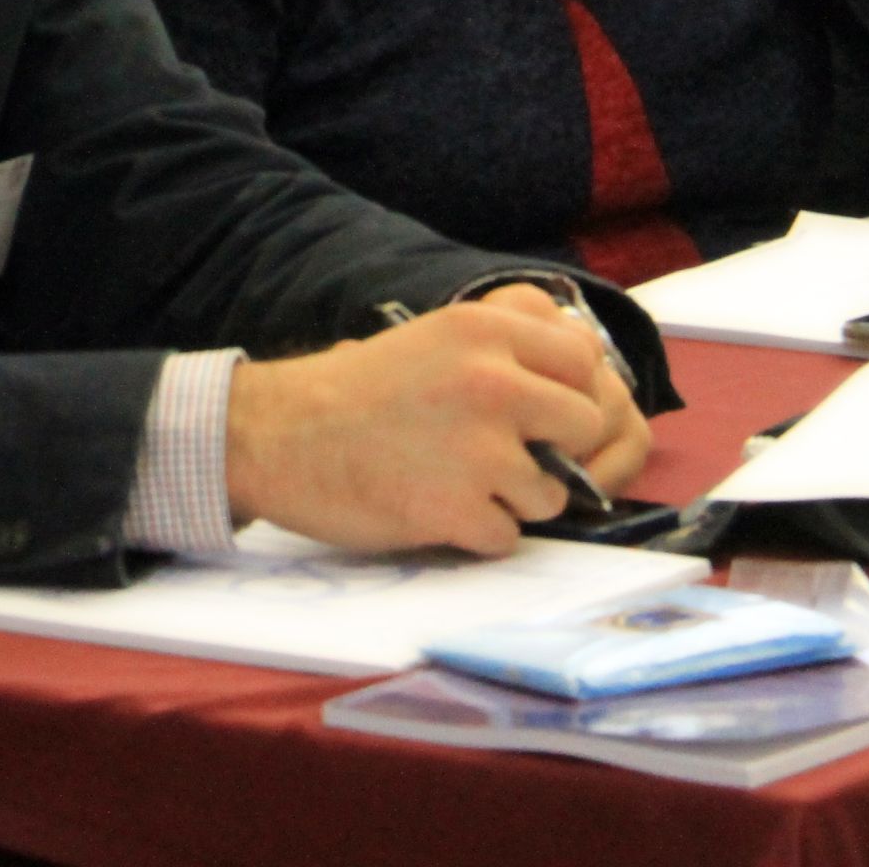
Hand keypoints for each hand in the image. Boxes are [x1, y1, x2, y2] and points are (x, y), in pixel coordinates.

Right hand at [221, 295, 649, 557]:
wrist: (277, 435)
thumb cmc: (358, 390)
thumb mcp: (437, 337)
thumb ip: (509, 347)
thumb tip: (590, 375)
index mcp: (485, 330)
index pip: (585, 359)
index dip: (569, 390)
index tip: (540, 411)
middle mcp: (492, 382)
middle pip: (587, 425)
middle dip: (555, 450)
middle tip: (506, 457)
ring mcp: (478, 449)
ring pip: (553, 493)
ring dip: (514, 500)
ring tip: (459, 484)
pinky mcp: (456, 509)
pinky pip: (507, 537)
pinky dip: (476, 534)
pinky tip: (435, 510)